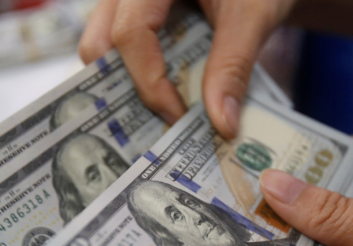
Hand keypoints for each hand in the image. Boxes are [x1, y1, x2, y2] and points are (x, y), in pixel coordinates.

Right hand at [78, 0, 296, 136]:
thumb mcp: (252, 16)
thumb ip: (234, 66)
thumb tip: (222, 126)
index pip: (131, 32)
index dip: (149, 82)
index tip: (177, 117)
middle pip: (100, 43)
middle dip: (125, 88)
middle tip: (161, 121)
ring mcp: (126, 2)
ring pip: (103, 46)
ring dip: (129, 83)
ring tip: (164, 110)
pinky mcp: (136, 14)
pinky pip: (121, 48)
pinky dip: (139, 75)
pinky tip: (168, 95)